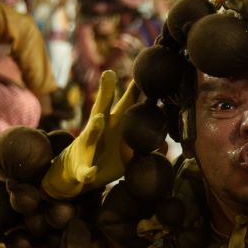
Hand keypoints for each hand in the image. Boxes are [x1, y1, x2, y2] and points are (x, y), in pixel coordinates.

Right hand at [42, 70, 137, 198]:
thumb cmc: (108, 152)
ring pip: (91, 133)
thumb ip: (144, 136)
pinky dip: (87, 171)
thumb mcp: (128, 144)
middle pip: (102, 107)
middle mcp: (99, 129)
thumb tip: (166, 131)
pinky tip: (90, 172)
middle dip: (105, 92)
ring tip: (99, 120)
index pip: (125, 103)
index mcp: (113, 122)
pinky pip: (85, 170)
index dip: (134, 89)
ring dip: (95, 126)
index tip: (141, 73)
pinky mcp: (83, 168)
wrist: (80, 173)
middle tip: (108, 74)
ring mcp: (89, 146)